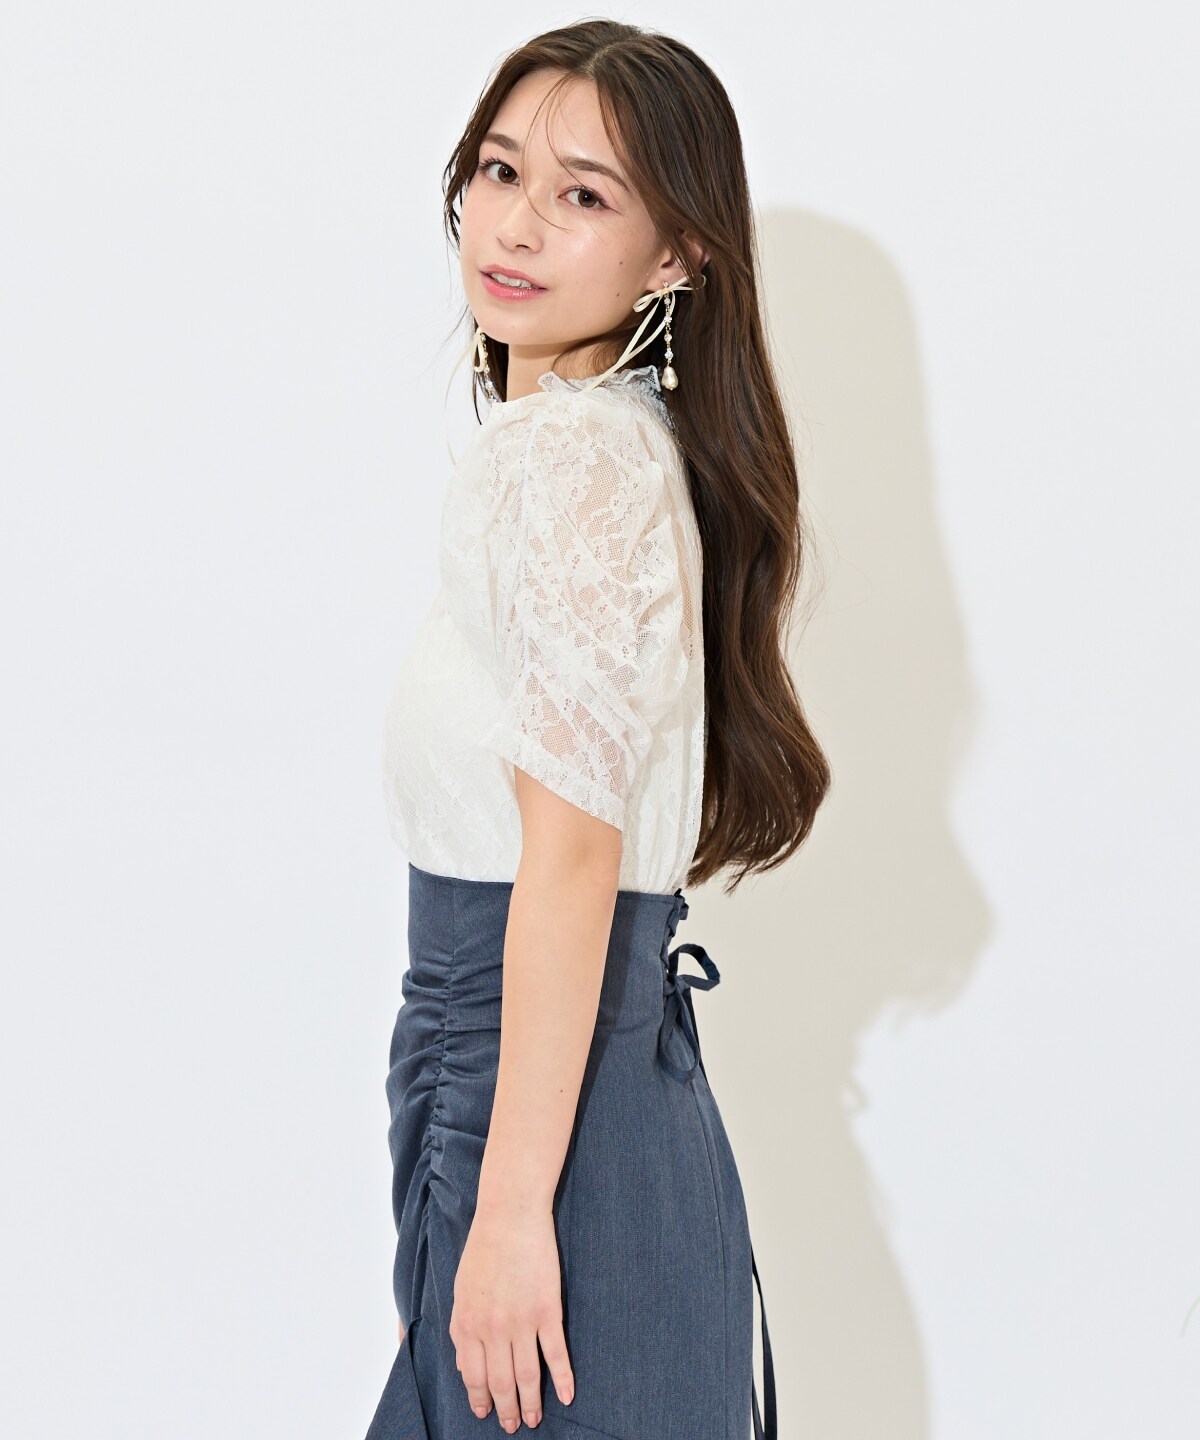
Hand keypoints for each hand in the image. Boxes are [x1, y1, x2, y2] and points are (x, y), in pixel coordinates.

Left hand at [449, 1200, 574, 1430]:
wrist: (510, 1216)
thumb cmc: (484, 1248)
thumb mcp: (461, 1290)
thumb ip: (461, 1329)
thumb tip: (463, 1365)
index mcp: (467, 1324)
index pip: (473, 1376)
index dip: (480, 1399)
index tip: (486, 1413)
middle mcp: (492, 1330)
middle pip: (501, 1382)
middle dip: (506, 1409)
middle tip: (513, 1425)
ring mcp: (521, 1322)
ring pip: (527, 1375)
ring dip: (532, 1402)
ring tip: (536, 1418)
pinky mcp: (547, 1310)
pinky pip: (556, 1353)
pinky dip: (563, 1378)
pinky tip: (567, 1395)